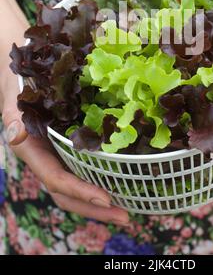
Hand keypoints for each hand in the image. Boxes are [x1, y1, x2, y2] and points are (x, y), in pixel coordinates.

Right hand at [2, 68, 128, 225]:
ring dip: (100, 201)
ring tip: (130, 208)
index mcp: (31, 149)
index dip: (80, 190)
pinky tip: (123, 179)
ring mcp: (56, 152)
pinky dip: (101, 177)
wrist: (21, 64)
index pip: (55, 178)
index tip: (106, 199)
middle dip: (95, 209)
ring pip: (77, 184)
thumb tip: (16, 136)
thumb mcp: (14, 92)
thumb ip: (13, 116)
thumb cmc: (19, 75)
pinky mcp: (68, 144)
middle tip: (127, 216)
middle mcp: (45, 156)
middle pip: (68, 193)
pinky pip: (84, 166)